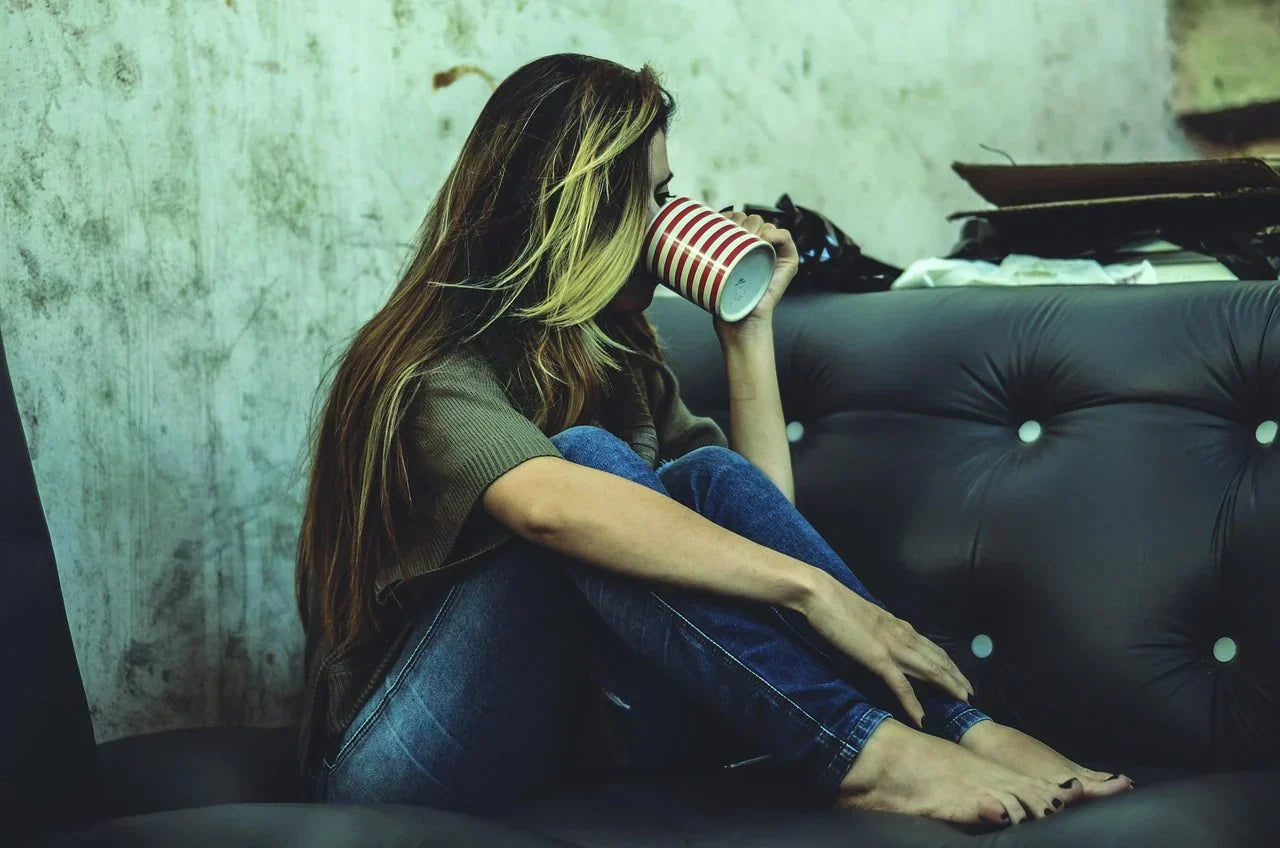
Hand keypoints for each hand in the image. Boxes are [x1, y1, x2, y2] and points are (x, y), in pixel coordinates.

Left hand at [712, 207, 799, 338]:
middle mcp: (759, 248)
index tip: (716, 220)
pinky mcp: (788, 262)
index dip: (728, 216)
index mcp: (741, 248)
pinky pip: (785, 236)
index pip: (738, 219)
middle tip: (729, 234)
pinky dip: (774, 233)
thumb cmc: (722, 303)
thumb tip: (682, 238)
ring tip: (742, 239)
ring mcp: (774, 254)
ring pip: (765, 224)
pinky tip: (762, 240)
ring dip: (753, 225)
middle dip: (739, 221)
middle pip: (751, 218)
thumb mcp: (709, 272)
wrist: (738, 324)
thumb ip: (703, 256)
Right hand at [801, 571, 974, 727]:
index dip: (950, 664)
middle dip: (957, 678)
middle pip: (939, 660)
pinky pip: (900, 685)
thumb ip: (881, 630)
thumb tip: (887, 639)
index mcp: (900, 627)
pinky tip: (921, 718)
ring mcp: (892, 648)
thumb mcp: (868, 618)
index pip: (933, 648)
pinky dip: (912, 703)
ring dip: (948, 687)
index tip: (961, 677)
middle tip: (971, 695)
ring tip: (962, 703)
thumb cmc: (838, 605)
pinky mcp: (877, 659)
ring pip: (929, 671)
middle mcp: (903, 636)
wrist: (822, 596)